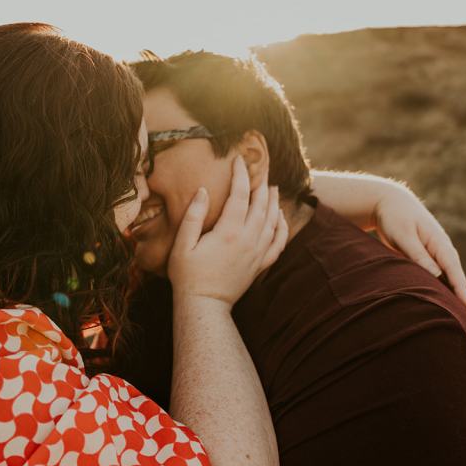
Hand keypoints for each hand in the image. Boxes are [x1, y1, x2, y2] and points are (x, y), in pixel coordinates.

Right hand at [168, 156, 288, 307]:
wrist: (204, 305)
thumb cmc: (188, 275)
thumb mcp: (183, 244)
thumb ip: (193, 216)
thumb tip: (202, 190)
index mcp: (228, 232)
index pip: (240, 196)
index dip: (241, 175)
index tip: (239, 160)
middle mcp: (248, 240)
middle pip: (261, 205)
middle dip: (262, 184)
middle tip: (261, 168)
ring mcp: (257, 253)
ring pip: (273, 221)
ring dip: (274, 202)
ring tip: (273, 187)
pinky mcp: (260, 265)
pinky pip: (278, 243)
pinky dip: (282, 227)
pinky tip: (281, 217)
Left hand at [373, 185, 465, 323]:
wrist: (390, 203)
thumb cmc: (395, 218)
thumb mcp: (404, 236)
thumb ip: (417, 255)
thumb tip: (435, 276)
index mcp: (440, 244)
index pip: (454, 272)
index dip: (461, 291)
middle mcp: (443, 251)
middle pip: (457, 281)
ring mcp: (437, 256)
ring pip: (450, 282)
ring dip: (458, 301)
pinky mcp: (428, 260)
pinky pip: (440, 280)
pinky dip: (445, 294)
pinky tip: (449, 309)